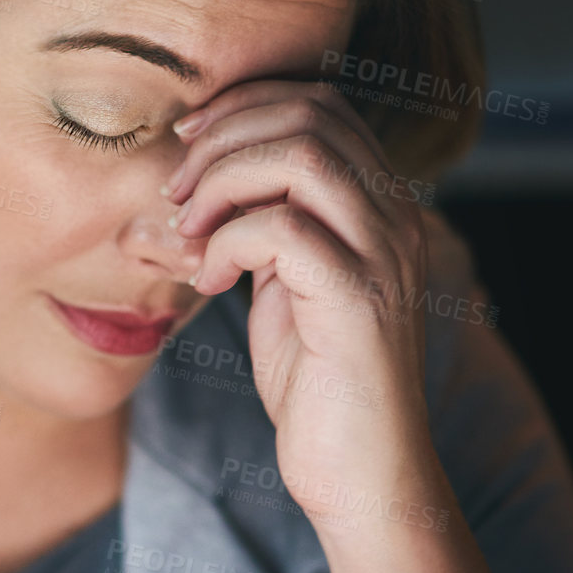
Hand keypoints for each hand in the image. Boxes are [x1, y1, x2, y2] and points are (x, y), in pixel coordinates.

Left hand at [162, 78, 432, 527]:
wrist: (359, 470)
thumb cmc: (314, 377)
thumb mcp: (281, 280)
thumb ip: (264, 222)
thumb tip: (205, 176)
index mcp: (377, 203)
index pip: (320, 103)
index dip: (244, 104)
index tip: (188, 139)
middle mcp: (394, 216)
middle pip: (310, 116)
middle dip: (224, 137)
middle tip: (178, 190)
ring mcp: (384, 255)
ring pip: (302, 157)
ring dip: (223, 179)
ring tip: (189, 225)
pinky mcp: (359, 299)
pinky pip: (284, 229)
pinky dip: (229, 241)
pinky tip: (210, 276)